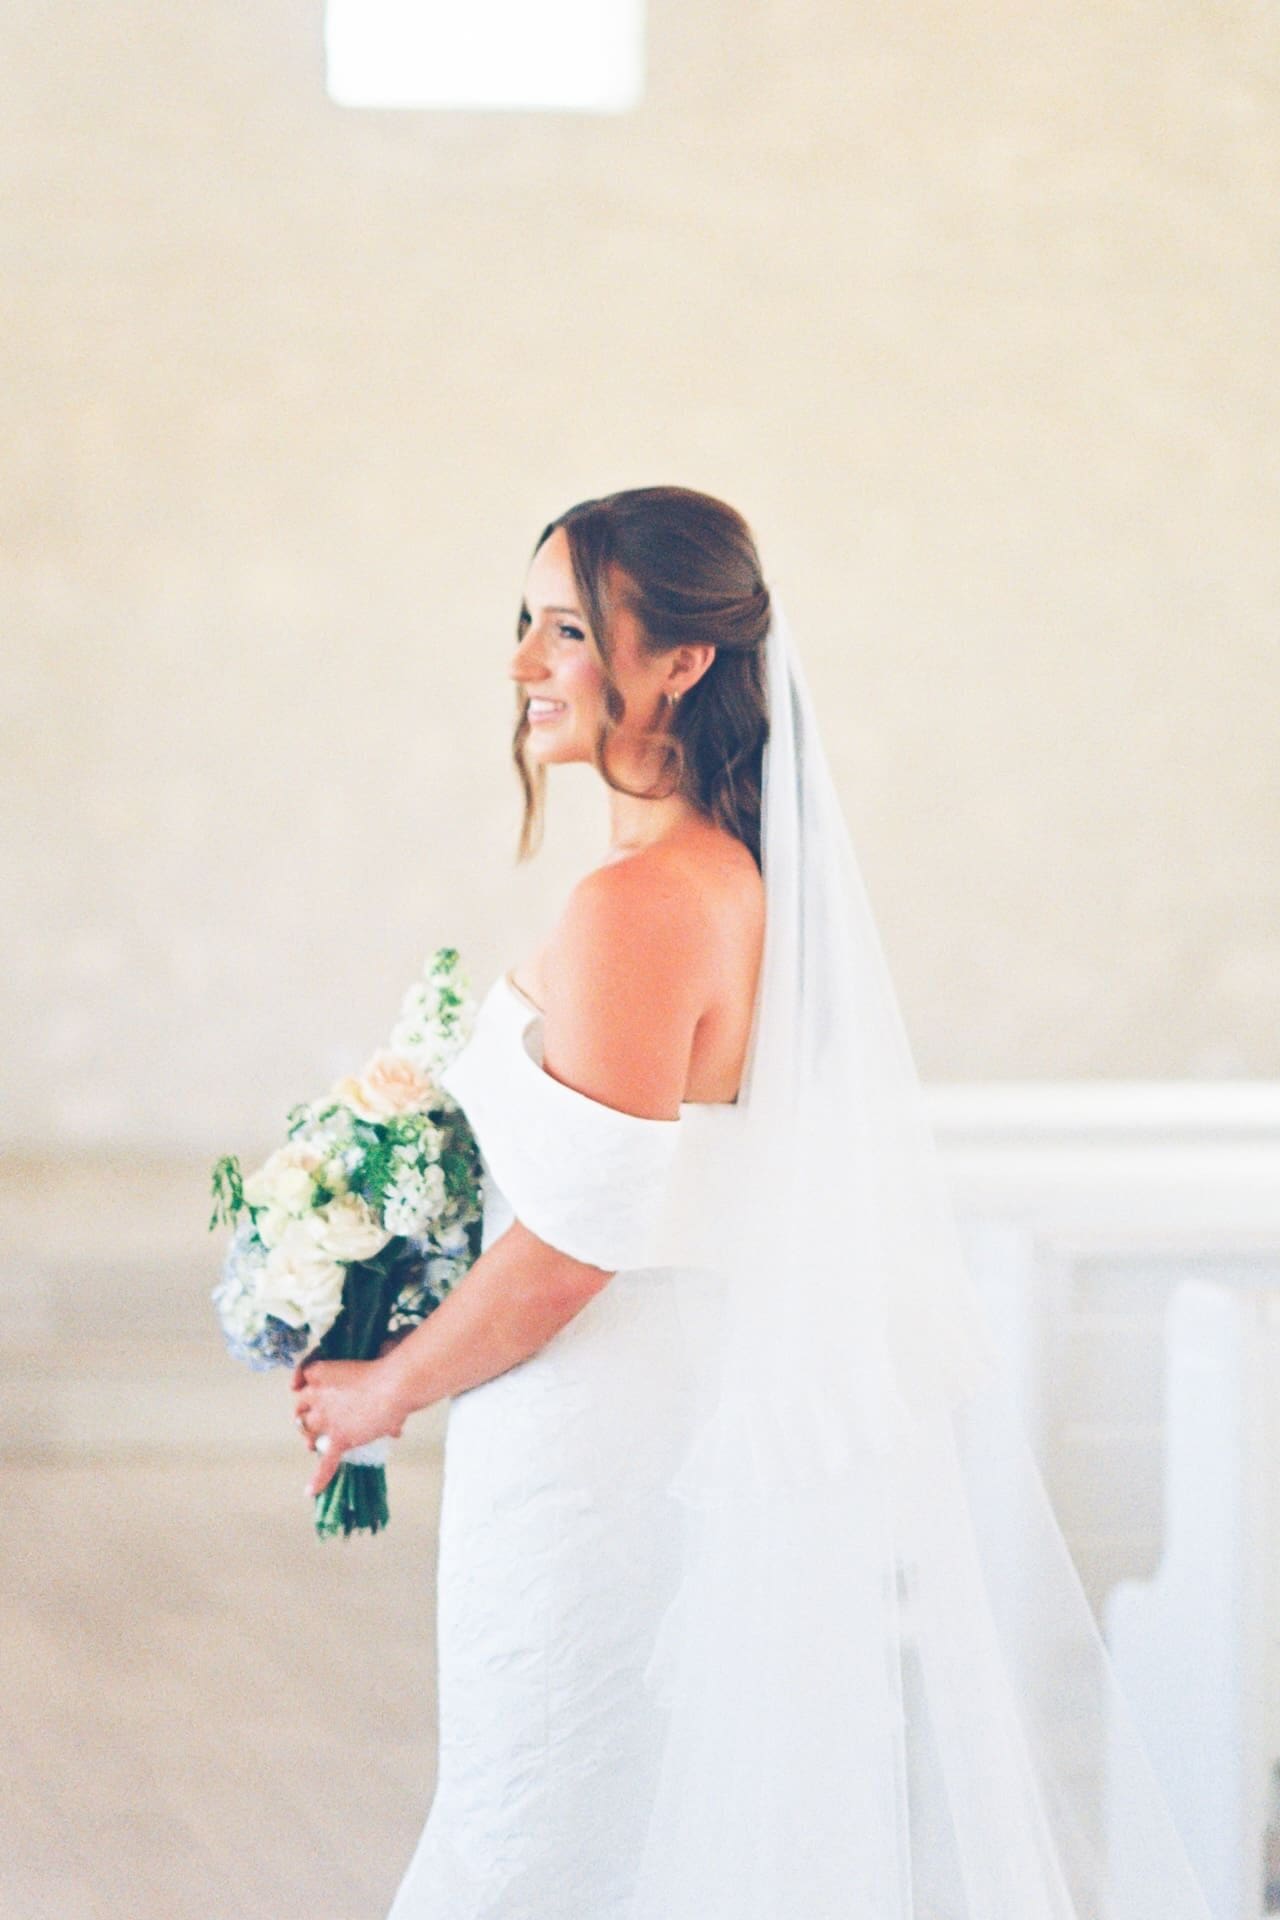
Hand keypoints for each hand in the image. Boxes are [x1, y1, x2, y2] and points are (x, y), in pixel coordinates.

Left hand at [290, 1352, 405, 1495]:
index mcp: (321, 1373)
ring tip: (313, 1445)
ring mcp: (327, 1420)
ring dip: (310, 1438)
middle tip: (313, 1422)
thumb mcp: (375, 1375)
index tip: (313, 1396)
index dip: (309, 1392)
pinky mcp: (339, 1438)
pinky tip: (309, 1491)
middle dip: (305, 1417)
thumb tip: (396, 1431)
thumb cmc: (388, 1372)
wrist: (393, 1385)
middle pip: (300, 1409)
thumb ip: (379, 1396)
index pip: (304, 1383)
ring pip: (307, 1432)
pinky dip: (318, 1478)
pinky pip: (325, 1462)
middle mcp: (317, 1397)